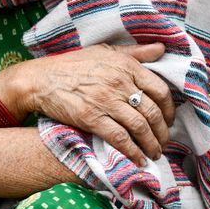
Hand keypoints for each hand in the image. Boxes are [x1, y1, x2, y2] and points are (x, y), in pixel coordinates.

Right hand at [0, 42, 174, 166]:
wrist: (40, 79)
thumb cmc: (72, 65)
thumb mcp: (105, 51)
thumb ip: (135, 52)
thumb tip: (162, 49)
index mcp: (126, 65)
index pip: (160, 90)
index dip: (169, 110)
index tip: (168, 120)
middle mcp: (119, 82)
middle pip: (152, 112)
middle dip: (162, 132)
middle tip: (163, 142)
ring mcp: (106, 101)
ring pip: (140, 127)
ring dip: (151, 144)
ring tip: (154, 153)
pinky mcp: (91, 118)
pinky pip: (120, 138)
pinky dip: (132, 152)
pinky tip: (138, 160)